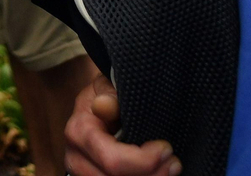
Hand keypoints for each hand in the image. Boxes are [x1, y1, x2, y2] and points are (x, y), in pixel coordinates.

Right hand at [65, 75, 180, 175]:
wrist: (97, 103)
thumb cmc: (107, 93)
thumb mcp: (107, 84)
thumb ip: (109, 94)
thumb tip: (104, 105)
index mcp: (79, 132)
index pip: (112, 160)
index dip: (144, 161)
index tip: (166, 148)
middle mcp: (76, 158)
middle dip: (152, 174)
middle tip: (174, 163)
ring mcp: (83, 172)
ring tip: (169, 168)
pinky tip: (156, 173)